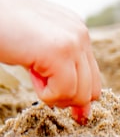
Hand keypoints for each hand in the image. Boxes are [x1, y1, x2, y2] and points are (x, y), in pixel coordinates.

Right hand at [0, 0, 100, 123]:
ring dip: (54, 95)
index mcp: (76, 32)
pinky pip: (64, 91)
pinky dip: (45, 94)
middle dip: (67, 99)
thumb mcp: (37, 45)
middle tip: (41, 87)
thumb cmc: (2, 26)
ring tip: (33, 74)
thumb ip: (58, 66)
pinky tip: (31, 72)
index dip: (79, 97)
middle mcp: (81, 35)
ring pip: (81, 94)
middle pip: (92, 89)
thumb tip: (80, 106)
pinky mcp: (59, 51)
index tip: (71, 110)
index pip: (92, 77)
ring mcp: (73, 42)